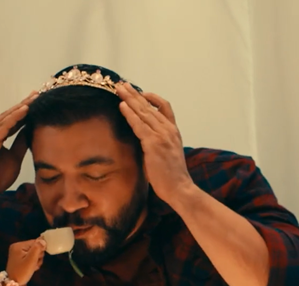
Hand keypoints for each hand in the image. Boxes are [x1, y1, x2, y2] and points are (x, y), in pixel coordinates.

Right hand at [0, 91, 38, 204]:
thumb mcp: (14, 158)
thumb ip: (20, 143)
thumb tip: (30, 132)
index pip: (9, 120)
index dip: (23, 110)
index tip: (36, 101)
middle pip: (7, 115)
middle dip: (23, 104)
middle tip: (37, 93)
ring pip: (5, 118)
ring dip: (20, 107)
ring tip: (33, 98)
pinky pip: (2, 127)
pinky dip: (14, 118)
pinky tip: (24, 110)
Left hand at [5, 237, 45, 285]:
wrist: (13, 284)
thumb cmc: (22, 272)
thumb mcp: (31, 260)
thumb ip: (37, 248)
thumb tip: (43, 240)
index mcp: (18, 245)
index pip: (35, 242)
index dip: (40, 250)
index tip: (37, 259)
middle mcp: (17, 247)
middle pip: (35, 247)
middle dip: (37, 256)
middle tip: (33, 264)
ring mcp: (18, 253)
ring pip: (34, 253)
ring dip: (36, 261)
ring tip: (32, 267)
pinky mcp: (19, 258)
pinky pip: (30, 257)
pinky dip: (32, 263)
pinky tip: (31, 268)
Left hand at [116, 82, 194, 203]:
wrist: (179, 188)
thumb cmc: (171, 176)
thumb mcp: (167, 153)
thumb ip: (158, 142)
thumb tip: (143, 138)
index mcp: (174, 131)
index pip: (164, 107)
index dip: (152, 97)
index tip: (140, 93)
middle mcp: (169, 130)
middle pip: (150, 106)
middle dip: (135, 94)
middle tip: (122, 84)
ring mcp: (162, 136)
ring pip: (144, 112)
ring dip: (130, 99)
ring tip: (119, 89)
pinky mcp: (153, 144)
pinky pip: (139, 125)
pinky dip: (129, 114)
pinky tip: (122, 106)